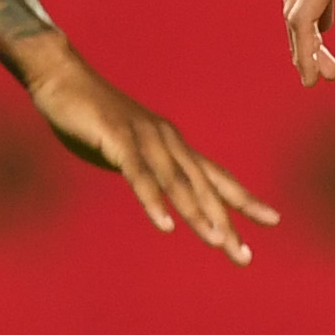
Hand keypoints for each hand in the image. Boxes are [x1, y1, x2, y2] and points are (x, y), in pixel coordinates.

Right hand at [20, 34, 277, 263]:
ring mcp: (144, 139)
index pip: (216, 177)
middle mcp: (167, 142)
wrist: (61, 78)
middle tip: (244, 256)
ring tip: (217, 242)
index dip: (244, 200)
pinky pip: (139, 175)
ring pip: (178, 183)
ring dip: (198, 214)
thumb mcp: (125, 151)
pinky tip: (165, 225)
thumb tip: (158, 193)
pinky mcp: (118, 139)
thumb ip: (145, 171)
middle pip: (204, 187)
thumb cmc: (91, 117)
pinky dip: (154, 201)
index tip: (273, 220)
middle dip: (226, 222)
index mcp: (172, 146)